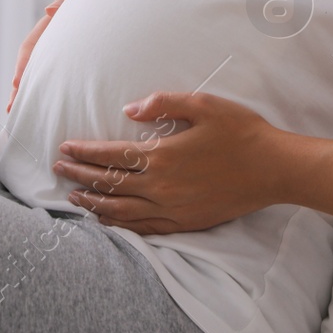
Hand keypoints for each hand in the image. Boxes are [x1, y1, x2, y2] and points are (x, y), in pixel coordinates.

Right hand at [6, 0, 77, 111]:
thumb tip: (48, 11)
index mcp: (53, 25)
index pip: (31, 47)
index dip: (22, 66)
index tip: (17, 85)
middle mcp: (56, 40)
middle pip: (33, 65)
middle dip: (22, 87)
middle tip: (14, 109)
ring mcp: (69, 50)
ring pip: (47, 73)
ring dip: (35, 92)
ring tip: (27, 113)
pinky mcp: (85, 59)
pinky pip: (67, 77)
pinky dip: (57, 91)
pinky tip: (56, 106)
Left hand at [49, 92, 284, 234]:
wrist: (274, 168)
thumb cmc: (240, 131)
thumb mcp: (203, 105)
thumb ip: (162, 104)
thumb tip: (129, 110)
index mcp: (163, 156)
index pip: (111, 155)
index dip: (84, 152)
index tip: (64, 148)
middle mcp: (162, 186)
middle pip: (109, 184)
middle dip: (80, 176)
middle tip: (58, 169)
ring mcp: (173, 208)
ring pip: (121, 210)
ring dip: (94, 203)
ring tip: (73, 196)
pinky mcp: (185, 222)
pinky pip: (144, 227)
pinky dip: (120, 224)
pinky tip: (108, 219)